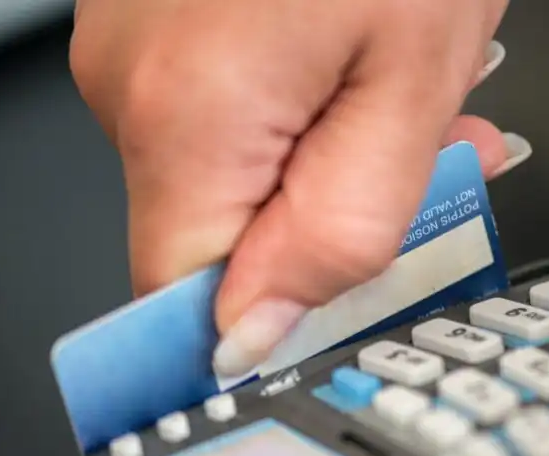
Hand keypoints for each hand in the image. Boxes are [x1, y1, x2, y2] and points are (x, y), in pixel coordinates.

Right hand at [70, 0, 529, 376]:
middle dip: (318, 235)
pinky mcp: (150, 23)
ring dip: (316, 167)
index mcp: (187, 117)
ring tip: (402, 91)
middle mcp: (127, 86)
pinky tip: (351, 61)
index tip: (322, 318)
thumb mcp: (411, 80)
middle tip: (421, 174)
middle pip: (210, 237)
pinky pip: (215, 114)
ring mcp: (127, 48)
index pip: (181, 302)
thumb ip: (340, 229)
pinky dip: (289, 114)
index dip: (257, 328)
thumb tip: (259, 331)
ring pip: (222, 175)